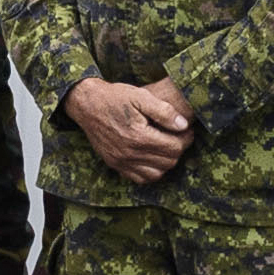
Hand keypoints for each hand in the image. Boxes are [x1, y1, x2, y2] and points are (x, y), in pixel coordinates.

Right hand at [66, 75, 193, 182]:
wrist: (86, 104)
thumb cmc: (115, 97)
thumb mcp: (141, 96)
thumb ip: (164, 111)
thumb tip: (183, 125)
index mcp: (139, 136)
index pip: (175, 147)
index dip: (186, 139)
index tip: (187, 130)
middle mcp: (130, 153)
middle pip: (168, 162)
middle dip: (178, 149)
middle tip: (178, 137)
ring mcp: (121, 162)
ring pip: (156, 174)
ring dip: (165, 162)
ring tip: (166, 146)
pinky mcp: (114, 164)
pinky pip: (139, 178)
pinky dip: (150, 171)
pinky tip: (152, 157)